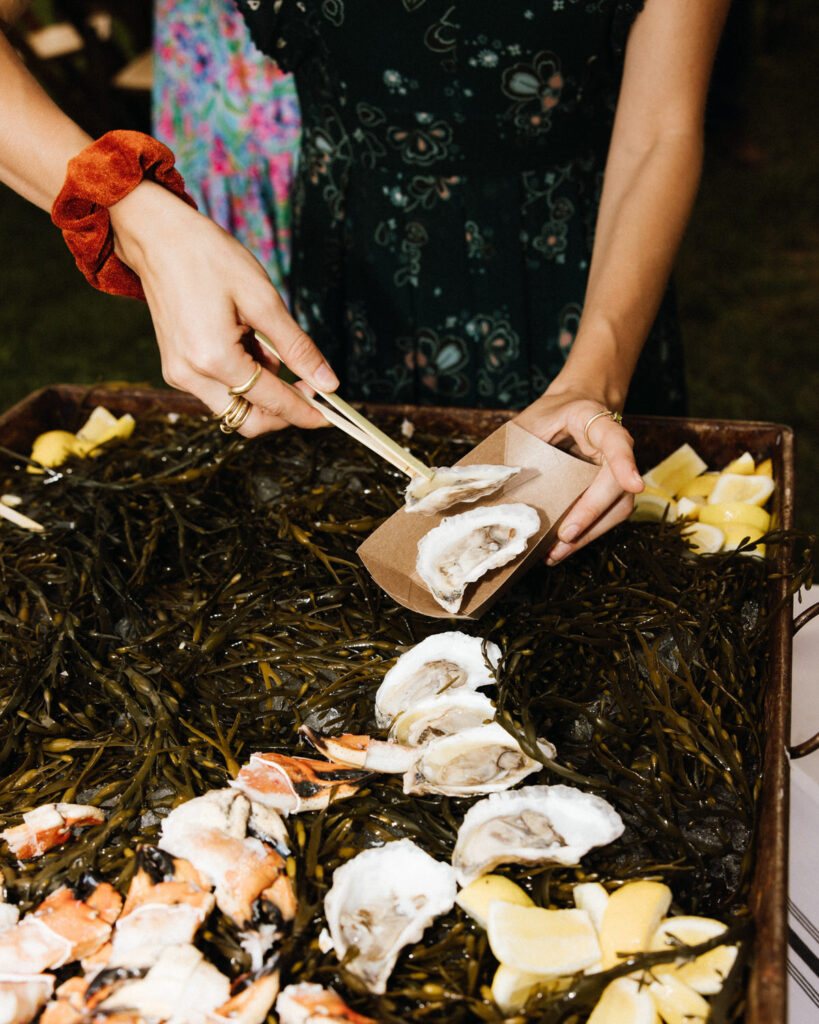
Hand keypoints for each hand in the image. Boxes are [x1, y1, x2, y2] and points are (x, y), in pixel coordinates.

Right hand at [108, 182, 337, 435]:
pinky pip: (217, 390)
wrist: (158, 236)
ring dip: (261, 392)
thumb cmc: (208, 257)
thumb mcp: (263, 299)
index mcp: (213, 358)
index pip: (271, 401)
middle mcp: (191, 375)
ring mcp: (179, 374)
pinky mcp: (176, 367)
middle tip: (309, 390)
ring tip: (269, 346)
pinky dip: (242, 379)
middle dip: (282, 412)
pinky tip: (249, 344)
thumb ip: (297, 347)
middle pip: (248, 420)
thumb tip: (328, 383)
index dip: (305, 411)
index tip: (330, 414)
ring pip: (233, 407)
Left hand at [513, 387, 643, 563]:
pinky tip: (562, 548)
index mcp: (594, 419)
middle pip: (616, 484)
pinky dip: (587, 533)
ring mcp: (617, 469)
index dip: (625, 462)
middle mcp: (615, 445)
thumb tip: (494, 479)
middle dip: (592, 513)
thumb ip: (523, 443)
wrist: (574, 406)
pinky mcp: (612, 488)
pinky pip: (608, 515)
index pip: (615, 439)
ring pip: (618, 506)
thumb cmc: (552, 414)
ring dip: (589, 533)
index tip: (634, 484)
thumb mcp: (533, 419)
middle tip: (565, 535)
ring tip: (557, 552)